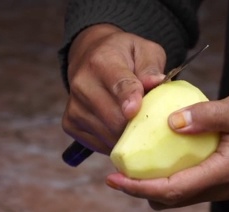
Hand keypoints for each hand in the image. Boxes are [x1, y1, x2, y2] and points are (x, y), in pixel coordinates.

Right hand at [63, 24, 167, 154]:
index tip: (135, 110)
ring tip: (136, 123)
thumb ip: (151, 66)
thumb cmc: (123, 55)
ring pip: (108, 136)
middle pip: (114, 119)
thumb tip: (157, 82)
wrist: (89, 56)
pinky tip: (121, 129)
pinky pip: (99, 144)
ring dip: (128, 136)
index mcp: (102, 62)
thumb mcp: (143, 50)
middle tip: (151, 122)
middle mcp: (82, 84)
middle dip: (138, 125)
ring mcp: (74, 106)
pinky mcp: (70, 123)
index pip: (118, 84)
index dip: (129, 99)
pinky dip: (114, 142)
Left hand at [105, 75, 228, 208]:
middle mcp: (222, 188)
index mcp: (223, 173)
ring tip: (135, 166)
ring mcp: (226, 187)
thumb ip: (205, 116)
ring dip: (156, 186)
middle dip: (141, 190)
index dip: (138, 189)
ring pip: (181, 197)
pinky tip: (162, 159)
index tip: (114, 180)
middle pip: (171, 200)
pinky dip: (172, 179)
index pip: (171, 191)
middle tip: (117, 171)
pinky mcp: (227, 181)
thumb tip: (171, 124)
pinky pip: (192, 187)